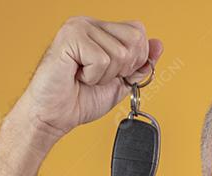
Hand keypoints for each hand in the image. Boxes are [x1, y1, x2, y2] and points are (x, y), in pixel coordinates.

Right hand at [16, 16, 163, 143]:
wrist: (53, 116)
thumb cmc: (79, 99)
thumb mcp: (120, 82)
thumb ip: (140, 65)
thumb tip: (158, 45)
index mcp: (100, 30)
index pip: (138, 32)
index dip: (135, 59)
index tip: (114, 74)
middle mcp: (89, 23)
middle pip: (134, 39)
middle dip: (123, 68)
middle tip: (98, 76)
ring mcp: (78, 27)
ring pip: (120, 53)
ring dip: (105, 76)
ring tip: (85, 77)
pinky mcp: (70, 37)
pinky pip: (102, 60)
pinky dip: (93, 76)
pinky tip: (77, 76)